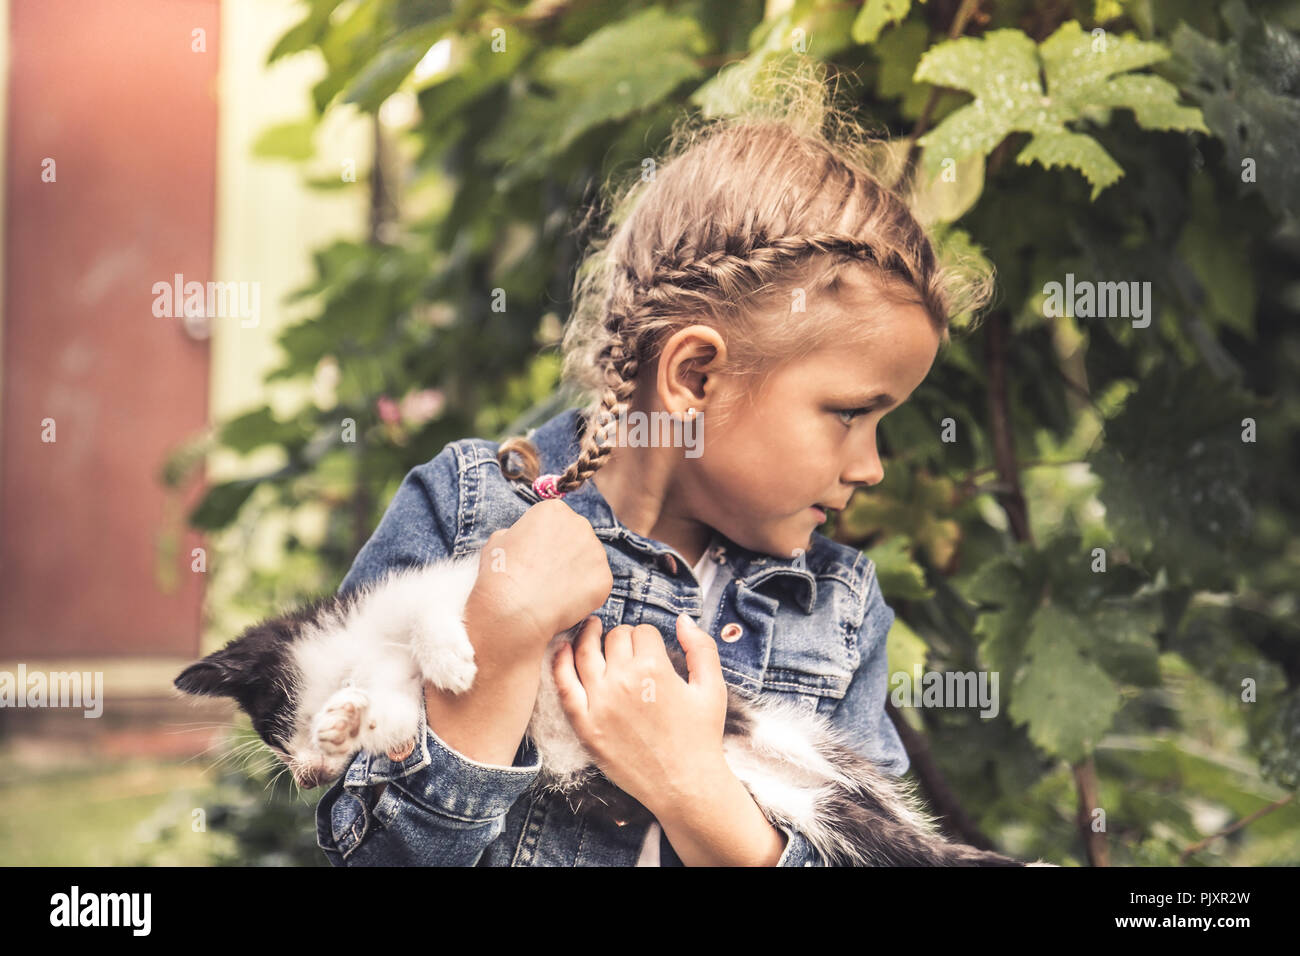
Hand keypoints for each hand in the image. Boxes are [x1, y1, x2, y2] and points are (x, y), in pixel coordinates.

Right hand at [470, 499, 612, 656]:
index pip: (557, 521)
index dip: (545, 541)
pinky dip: (585, 594)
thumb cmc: (499, 574)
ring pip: (589, 561)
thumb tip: (525, 540)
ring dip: (577, 573)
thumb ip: (518, 533)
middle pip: (577, 537)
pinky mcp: (605, 577)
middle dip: (565, 554)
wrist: (513, 609)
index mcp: (554, 509)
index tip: (535, 557)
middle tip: (547, 576)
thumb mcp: (497, 540)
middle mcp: (580, 524)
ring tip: (554, 591)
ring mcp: (596, 551)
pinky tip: (565, 602)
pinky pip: (597, 584)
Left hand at [551, 613, 729, 818]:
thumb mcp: (712, 687)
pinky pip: (564, 684)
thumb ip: (701, 647)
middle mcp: (623, 681)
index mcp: (654, 668)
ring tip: (590, 629)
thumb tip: (682, 619)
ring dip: (587, 636)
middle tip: (626, 647)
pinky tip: (562, 649)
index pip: (642, 632)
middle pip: (614, 638)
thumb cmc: (701, 737)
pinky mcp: (584, 724)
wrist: (685, 785)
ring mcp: (599, 703)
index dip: (648, 637)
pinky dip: (560, 662)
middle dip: (622, 637)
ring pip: (585, 652)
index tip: (649, 647)